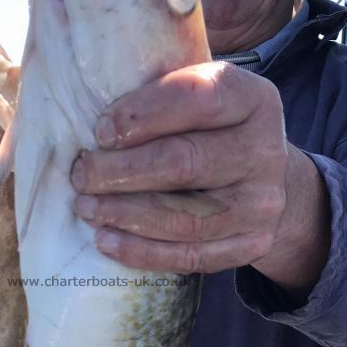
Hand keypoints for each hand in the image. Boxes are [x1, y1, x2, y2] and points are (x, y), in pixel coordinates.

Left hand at [71, 61, 329, 293]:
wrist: (263, 178)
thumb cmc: (211, 129)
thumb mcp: (200, 95)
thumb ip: (160, 90)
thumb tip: (84, 97)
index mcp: (253, 99)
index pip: (198, 99)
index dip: (143, 115)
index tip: (100, 131)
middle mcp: (264, 150)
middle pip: (184, 162)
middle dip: (121, 171)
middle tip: (82, 175)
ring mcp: (262, 204)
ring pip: (184, 218)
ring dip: (125, 214)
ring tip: (86, 208)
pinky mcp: (252, 244)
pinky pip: (191, 256)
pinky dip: (142, 251)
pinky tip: (107, 240)